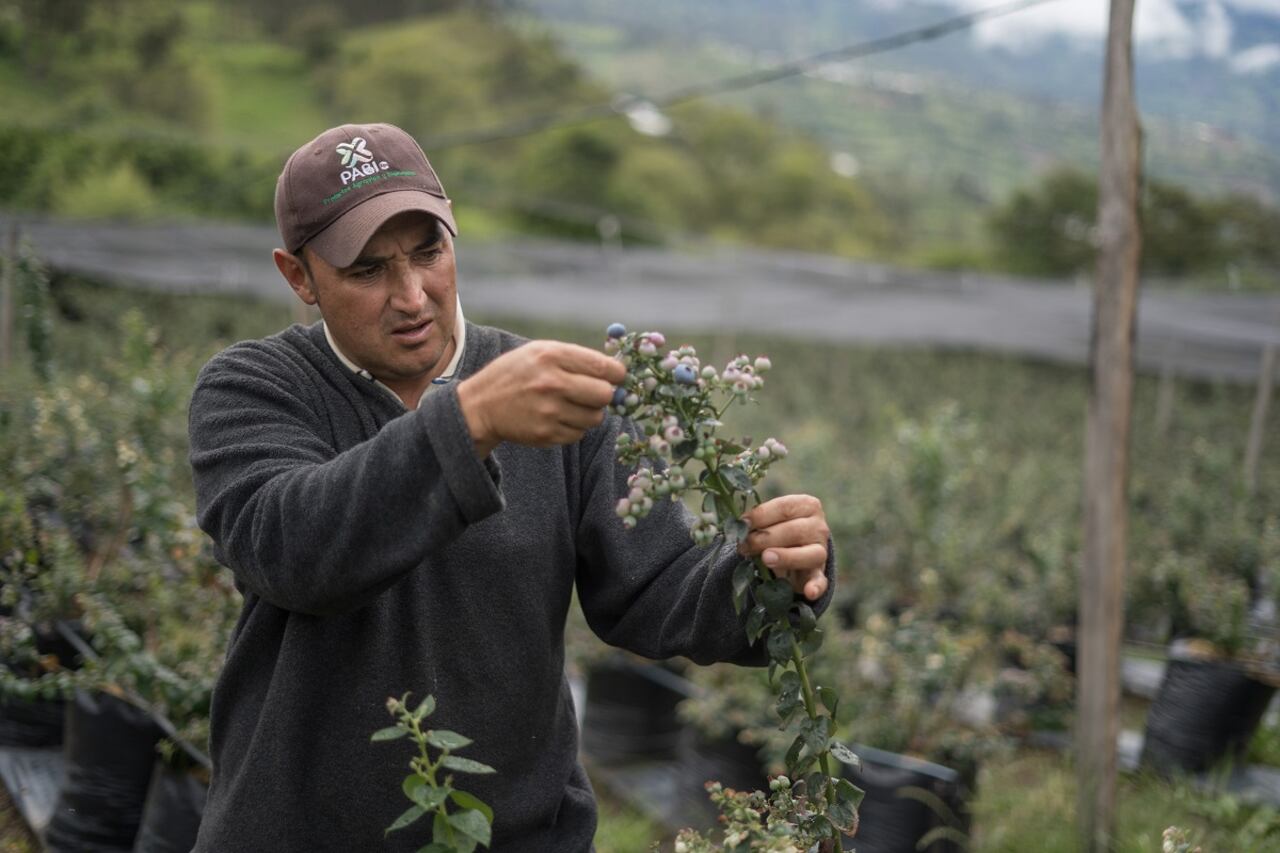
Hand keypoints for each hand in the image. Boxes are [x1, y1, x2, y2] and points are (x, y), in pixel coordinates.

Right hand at [456, 340, 625, 456]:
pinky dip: (575, 428)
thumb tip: (616, 372)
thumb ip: (575, 358)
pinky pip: (579, 434)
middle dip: (604, 395)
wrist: (481, 405)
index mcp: (551, 356)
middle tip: (593, 394)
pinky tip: (558, 418)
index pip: (603, 367)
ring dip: (590, 413)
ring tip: (572, 406)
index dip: (617, 374)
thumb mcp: (539, 352)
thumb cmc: (516, 374)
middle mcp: (552, 383)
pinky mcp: (546, 434)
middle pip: (604, 395)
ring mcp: (549, 411)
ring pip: (595, 418)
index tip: (618, 377)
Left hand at [738, 494, 829, 601]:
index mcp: (807, 506)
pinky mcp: (819, 574)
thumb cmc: (777, 529)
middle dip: (766, 538)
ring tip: (766, 559)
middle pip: (794, 531)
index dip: (761, 515)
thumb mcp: (769, 520)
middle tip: (744, 546)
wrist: (794, 551)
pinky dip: (816, 587)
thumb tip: (738, 524)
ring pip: (810, 554)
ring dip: (787, 557)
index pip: (784, 507)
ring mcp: (821, 551)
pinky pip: (821, 581)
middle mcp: (819, 527)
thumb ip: (758, 520)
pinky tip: (809, 592)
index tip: (742, 523)